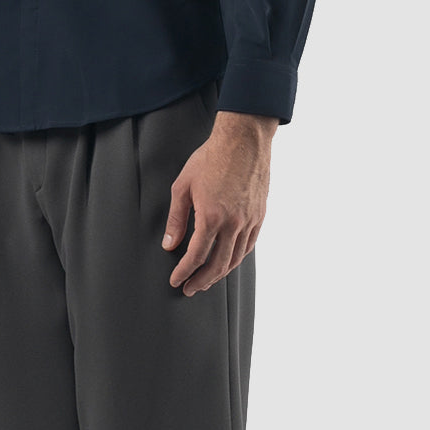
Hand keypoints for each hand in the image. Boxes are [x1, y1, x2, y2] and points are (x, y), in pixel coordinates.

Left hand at [162, 110, 277, 294]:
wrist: (244, 140)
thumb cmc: (211, 158)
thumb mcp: (183, 187)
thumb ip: (176, 219)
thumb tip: (169, 244)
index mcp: (212, 217)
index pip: (196, 256)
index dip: (184, 272)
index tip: (176, 280)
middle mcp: (233, 223)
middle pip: (218, 265)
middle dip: (201, 281)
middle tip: (189, 289)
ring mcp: (249, 221)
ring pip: (235, 259)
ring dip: (219, 274)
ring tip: (206, 280)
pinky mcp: (259, 216)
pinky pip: (248, 246)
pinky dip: (236, 259)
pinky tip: (227, 262)